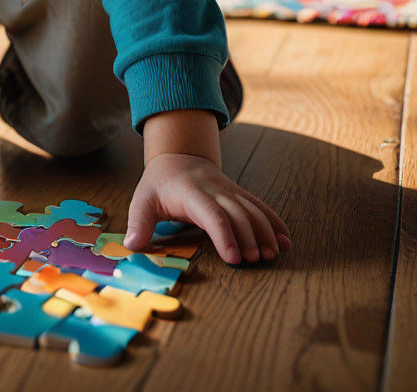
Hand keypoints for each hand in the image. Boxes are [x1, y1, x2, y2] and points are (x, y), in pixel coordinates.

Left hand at [124, 153, 291, 264]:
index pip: (211, 214)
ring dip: (265, 230)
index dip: (224, 235)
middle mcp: (214, 189)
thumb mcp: (142, 200)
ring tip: (274, 254)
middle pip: (237, 212)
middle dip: (249, 236)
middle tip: (256, 261)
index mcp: (190, 192)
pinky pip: (260, 206)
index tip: (234, 259)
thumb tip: (132, 246)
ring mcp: (229, 190)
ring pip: (252, 208)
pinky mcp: (238, 193)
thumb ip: (138, 222)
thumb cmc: (158, 184)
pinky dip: (274, 222)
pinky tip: (285, 240)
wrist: (177, 156)